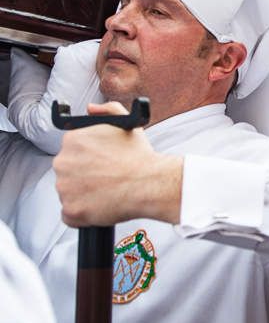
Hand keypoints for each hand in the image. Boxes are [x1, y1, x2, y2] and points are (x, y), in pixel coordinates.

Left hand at [53, 102, 182, 226]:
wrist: (150, 183)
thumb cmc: (140, 156)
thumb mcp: (128, 123)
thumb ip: (107, 110)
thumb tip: (90, 109)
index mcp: (73, 140)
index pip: (72, 150)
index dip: (88, 157)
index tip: (101, 163)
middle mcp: (62, 162)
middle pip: (68, 171)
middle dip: (84, 175)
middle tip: (106, 178)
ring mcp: (64, 187)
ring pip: (69, 192)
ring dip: (84, 193)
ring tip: (108, 191)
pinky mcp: (71, 210)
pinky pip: (71, 213)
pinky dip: (84, 212)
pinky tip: (102, 205)